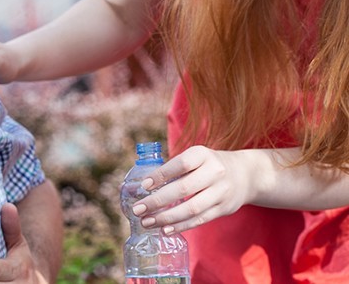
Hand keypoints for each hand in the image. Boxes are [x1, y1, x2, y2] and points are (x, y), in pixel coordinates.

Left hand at [132, 146, 254, 232]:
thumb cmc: (208, 165)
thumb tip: (138, 186)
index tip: (143, 186)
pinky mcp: (224, 208)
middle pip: (183, 188)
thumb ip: (172, 169)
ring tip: (147, 222)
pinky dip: (181, 226)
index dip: (161, 175)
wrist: (245, 175)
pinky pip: (200, 219)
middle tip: (138, 209)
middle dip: (157, 201)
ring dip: (166, 218)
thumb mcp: (195, 158)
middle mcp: (214, 171)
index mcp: (202, 154)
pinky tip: (165, 229)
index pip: (180, 164)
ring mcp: (221, 191)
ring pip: (191, 208)